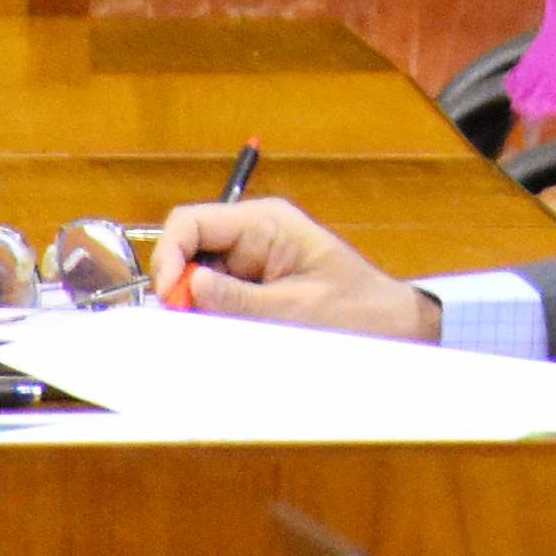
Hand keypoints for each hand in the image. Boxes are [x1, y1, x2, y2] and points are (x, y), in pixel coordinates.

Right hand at [148, 196, 441, 342]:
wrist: (388, 326)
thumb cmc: (355, 308)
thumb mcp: (294, 308)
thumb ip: (239, 299)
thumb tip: (190, 286)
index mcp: (265, 222)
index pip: (191, 222)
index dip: (169, 255)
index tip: (167, 295)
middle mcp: (252, 234)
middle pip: (189, 251)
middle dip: (180, 287)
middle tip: (184, 322)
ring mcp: (250, 260)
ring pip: (197, 278)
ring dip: (197, 306)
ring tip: (217, 331)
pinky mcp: (252, 285)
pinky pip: (216, 298)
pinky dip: (213, 317)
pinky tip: (228, 334)